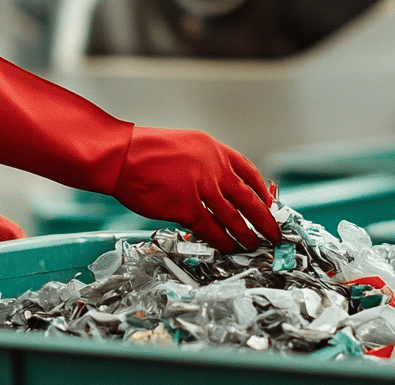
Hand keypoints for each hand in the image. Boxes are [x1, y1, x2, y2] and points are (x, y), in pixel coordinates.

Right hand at [111, 127, 276, 250]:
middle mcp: (212, 167)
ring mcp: (200, 187)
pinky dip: (222, 240)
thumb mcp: (184, 146)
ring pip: (233, 216)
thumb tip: (218, 185)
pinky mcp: (185, 206)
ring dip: (246, 234)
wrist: (120, 155)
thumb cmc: (144, 151)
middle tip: (274, 232)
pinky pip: (210, 228)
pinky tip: (228, 247)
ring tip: (254, 244)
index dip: (262, 192)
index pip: (249, 172)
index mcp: (213, 149)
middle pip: (248, 198)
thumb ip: (204, 163)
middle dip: (265, 219)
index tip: (267, 204)